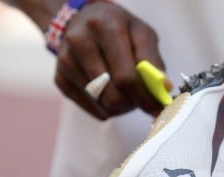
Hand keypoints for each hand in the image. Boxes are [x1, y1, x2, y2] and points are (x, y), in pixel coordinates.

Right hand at [55, 2, 165, 119]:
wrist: (83, 20)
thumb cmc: (119, 29)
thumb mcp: (142, 34)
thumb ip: (153, 61)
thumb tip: (163, 88)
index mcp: (105, 27)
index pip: (126, 77)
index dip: (145, 98)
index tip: (158, 109)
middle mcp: (80, 42)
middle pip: (112, 95)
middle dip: (132, 103)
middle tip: (141, 98)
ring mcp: (66, 62)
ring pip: (102, 105)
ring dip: (121, 106)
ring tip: (125, 90)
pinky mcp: (60, 79)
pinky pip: (92, 109)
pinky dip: (107, 108)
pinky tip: (110, 91)